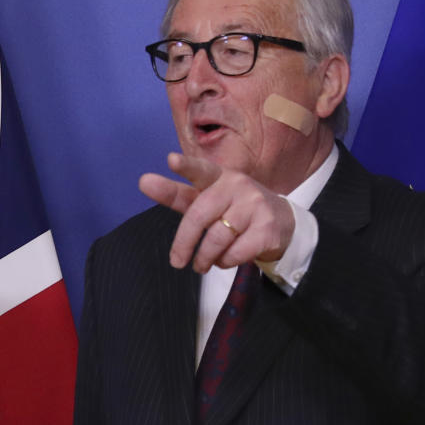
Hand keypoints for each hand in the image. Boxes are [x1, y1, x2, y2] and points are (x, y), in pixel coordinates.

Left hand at [139, 153, 294, 271]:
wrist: (281, 223)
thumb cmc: (232, 209)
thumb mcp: (205, 199)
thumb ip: (175, 193)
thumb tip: (142, 181)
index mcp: (218, 176)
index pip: (200, 170)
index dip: (186, 166)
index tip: (171, 160)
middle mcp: (237, 186)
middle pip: (199, 216)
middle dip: (184, 243)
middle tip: (177, 261)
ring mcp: (255, 206)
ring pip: (216, 239)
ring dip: (204, 258)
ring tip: (201, 264)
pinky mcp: (267, 229)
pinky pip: (235, 253)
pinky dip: (224, 262)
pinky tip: (225, 260)